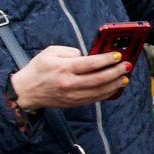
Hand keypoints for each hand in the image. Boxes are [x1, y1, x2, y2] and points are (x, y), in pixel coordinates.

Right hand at [11, 45, 130, 109]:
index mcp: (63, 68)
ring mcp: (72, 95)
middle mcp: (69, 83)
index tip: (117, 55)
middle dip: (116, 72)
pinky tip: (114, 87)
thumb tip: (87, 56)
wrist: (26, 91)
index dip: (106, 59)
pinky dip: (107, 93)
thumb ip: (69, 51)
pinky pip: (95, 99)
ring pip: (99, 91)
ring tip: (125, 77)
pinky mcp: (74, 103)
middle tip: (127, 66)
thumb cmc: (38, 69)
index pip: (90, 64)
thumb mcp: (50, 52)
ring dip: (115, 84)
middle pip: (99, 78)